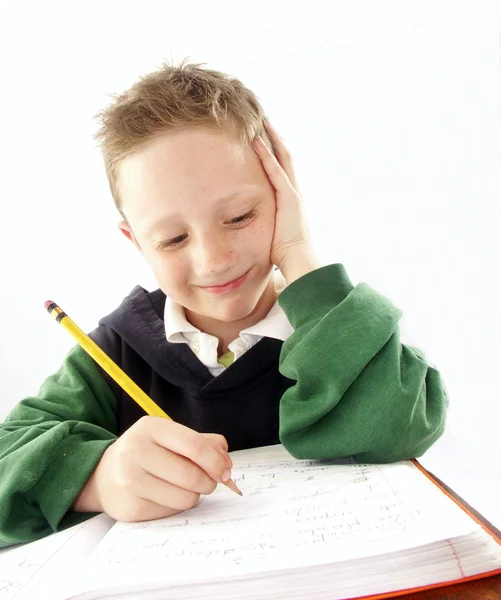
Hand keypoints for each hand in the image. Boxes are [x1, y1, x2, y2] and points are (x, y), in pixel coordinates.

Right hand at [73, 417, 231, 521]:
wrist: (104, 475)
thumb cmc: (147, 453)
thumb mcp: (170, 437)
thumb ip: (203, 443)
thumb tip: (226, 462)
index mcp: (149, 428)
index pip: (194, 445)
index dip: (216, 461)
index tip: (226, 471)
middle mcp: (135, 452)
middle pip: (192, 475)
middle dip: (209, 482)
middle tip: (209, 482)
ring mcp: (130, 481)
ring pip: (185, 498)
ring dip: (194, 495)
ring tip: (183, 487)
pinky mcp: (130, 508)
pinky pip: (172, 512)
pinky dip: (176, 506)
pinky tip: (164, 496)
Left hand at [253, 120, 318, 283]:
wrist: (299, 261)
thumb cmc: (284, 254)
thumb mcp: (271, 233)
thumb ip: (264, 224)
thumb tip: (247, 228)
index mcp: (290, 199)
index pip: (282, 169)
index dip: (274, 151)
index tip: (263, 136)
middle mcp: (294, 192)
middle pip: (285, 157)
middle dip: (275, 138)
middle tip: (264, 120)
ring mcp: (293, 193)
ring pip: (283, 158)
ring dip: (272, 139)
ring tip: (262, 121)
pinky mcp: (289, 198)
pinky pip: (276, 172)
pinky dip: (266, 156)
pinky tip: (257, 142)